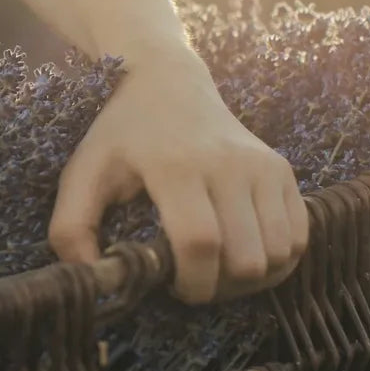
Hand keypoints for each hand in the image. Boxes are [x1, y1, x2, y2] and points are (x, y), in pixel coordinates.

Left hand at [48, 48, 309, 303]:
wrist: (169, 83)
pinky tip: (245, 252)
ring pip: (278, 253)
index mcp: (177, 165)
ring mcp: (262, 165)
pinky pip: (298, 237)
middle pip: (245, 258)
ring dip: (250, 278)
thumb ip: (71, 229)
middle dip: (219, 287)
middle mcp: (229, 164)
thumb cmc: (123, 134)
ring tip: (219, 266)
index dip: (191, 282)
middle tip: (193, 277)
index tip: (171, 285)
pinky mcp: (282, 169)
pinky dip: (277, 259)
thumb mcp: (83, 173)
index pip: (201, 243)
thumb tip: (93, 280)